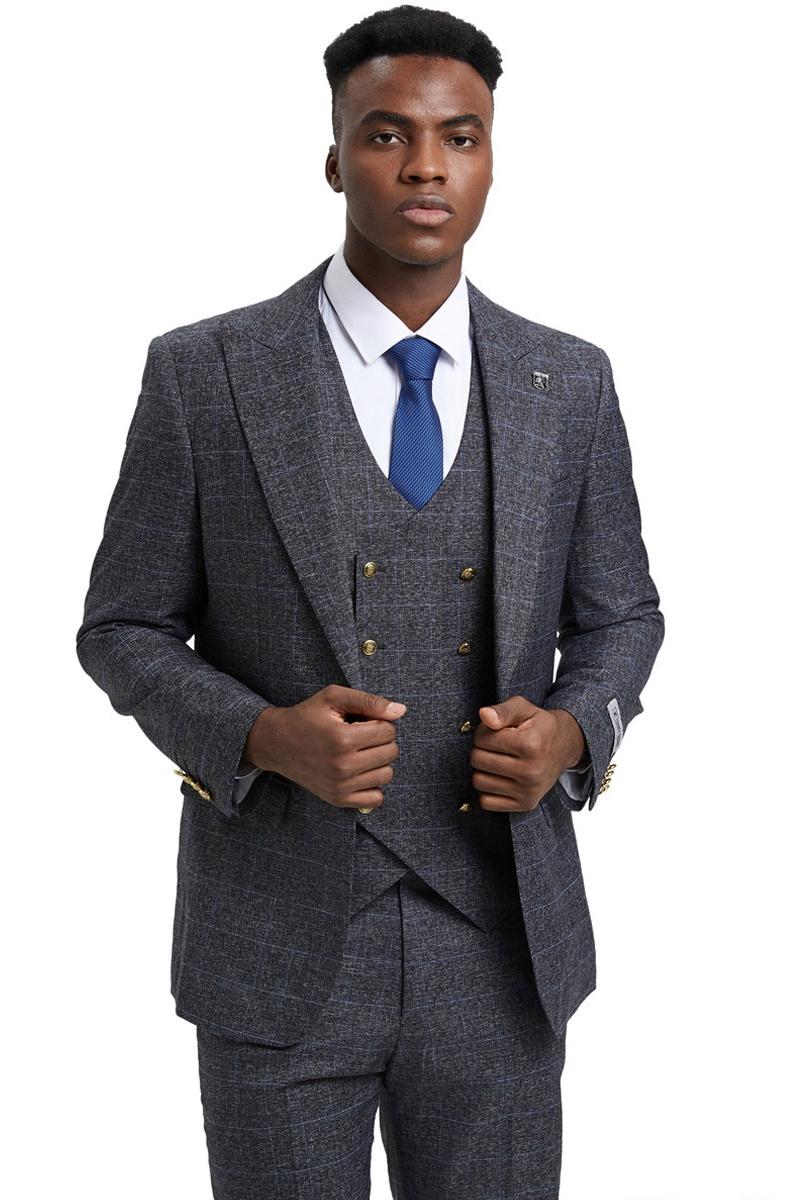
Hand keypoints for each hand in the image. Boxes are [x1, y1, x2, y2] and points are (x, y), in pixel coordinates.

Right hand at [242, 685, 406, 809]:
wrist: (276, 743)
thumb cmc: (307, 716)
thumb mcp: (334, 697)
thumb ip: (369, 701)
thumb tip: (401, 711)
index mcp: (343, 738)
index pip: (388, 731)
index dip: (379, 722)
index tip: (362, 721)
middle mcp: (343, 765)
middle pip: (391, 752)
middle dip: (381, 740)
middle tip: (360, 736)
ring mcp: (340, 785)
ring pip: (387, 774)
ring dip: (378, 761)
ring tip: (359, 752)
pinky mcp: (338, 799)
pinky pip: (376, 798)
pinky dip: (373, 785)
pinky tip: (360, 772)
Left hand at [470, 696, 586, 811]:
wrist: (564, 747)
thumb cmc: (539, 726)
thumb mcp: (523, 709)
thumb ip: (502, 710)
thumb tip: (484, 715)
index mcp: (530, 745)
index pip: (482, 739)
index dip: (483, 732)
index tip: (496, 731)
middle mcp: (531, 771)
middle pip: (478, 760)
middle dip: (481, 749)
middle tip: (497, 746)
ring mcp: (529, 791)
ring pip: (479, 781)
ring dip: (483, 769)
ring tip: (498, 760)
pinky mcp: (525, 804)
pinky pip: (486, 802)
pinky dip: (488, 789)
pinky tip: (500, 777)